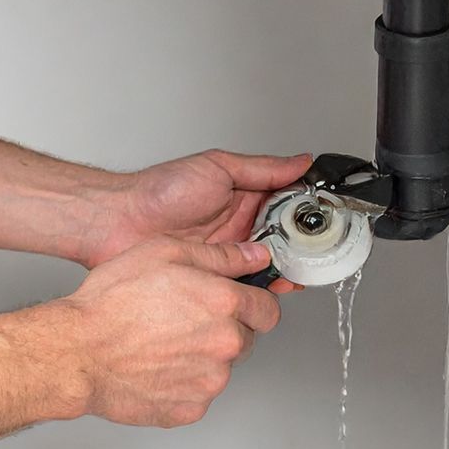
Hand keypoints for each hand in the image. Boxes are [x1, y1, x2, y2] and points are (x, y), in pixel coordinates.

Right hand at [51, 237, 283, 426]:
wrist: (77, 353)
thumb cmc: (112, 302)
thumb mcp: (164, 252)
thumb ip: (221, 255)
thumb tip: (256, 257)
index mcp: (225, 304)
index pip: (268, 309)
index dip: (251, 303)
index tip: (234, 304)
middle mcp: (226, 345)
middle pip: (245, 339)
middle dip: (223, 329)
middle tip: (182, 320)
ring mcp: (209, 382)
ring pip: (220, 367)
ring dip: (201, 357)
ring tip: (161, 343)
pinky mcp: (189, 409)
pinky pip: (197, 394)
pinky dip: (181, 383)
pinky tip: (154, 366)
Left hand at [81, 148, 312, 271]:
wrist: (120, 224)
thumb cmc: (160, 191)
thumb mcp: (217, 168)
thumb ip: (262, 168)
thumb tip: (300, 161)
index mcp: (244, 197)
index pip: (287, 206)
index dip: (307, 213)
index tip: (327, 219)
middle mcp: (239, 227)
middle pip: (284, 240)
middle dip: (302, 247)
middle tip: (317, 252)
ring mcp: (228, 255)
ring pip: (270, 265)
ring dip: (285, 268)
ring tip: (298, 270)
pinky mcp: (216, 279)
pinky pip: (246, 285)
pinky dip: (262, 288)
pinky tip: (272, 286)